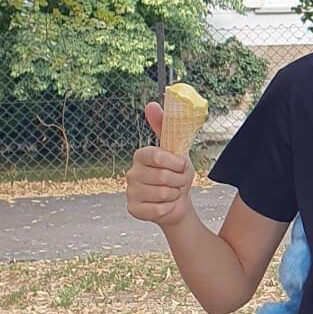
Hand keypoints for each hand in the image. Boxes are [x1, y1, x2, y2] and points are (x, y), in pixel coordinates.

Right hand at [126, 102, 194, 227]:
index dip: (176, 163)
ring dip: (175, 194)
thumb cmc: (177, 172)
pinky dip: (169, 208)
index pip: (157, 156)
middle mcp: (131, 172)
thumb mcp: (177, 147)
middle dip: (180, 181)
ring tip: (173, 192)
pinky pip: (159, 210)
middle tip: (179, 181)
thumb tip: (151, 104)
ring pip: (163, 194)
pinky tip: (167, 204)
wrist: (178, 199)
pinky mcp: (133, 209)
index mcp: (141, 155)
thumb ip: (165, 125)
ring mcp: (130, 191)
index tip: (182, 165)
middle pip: (163, 177)